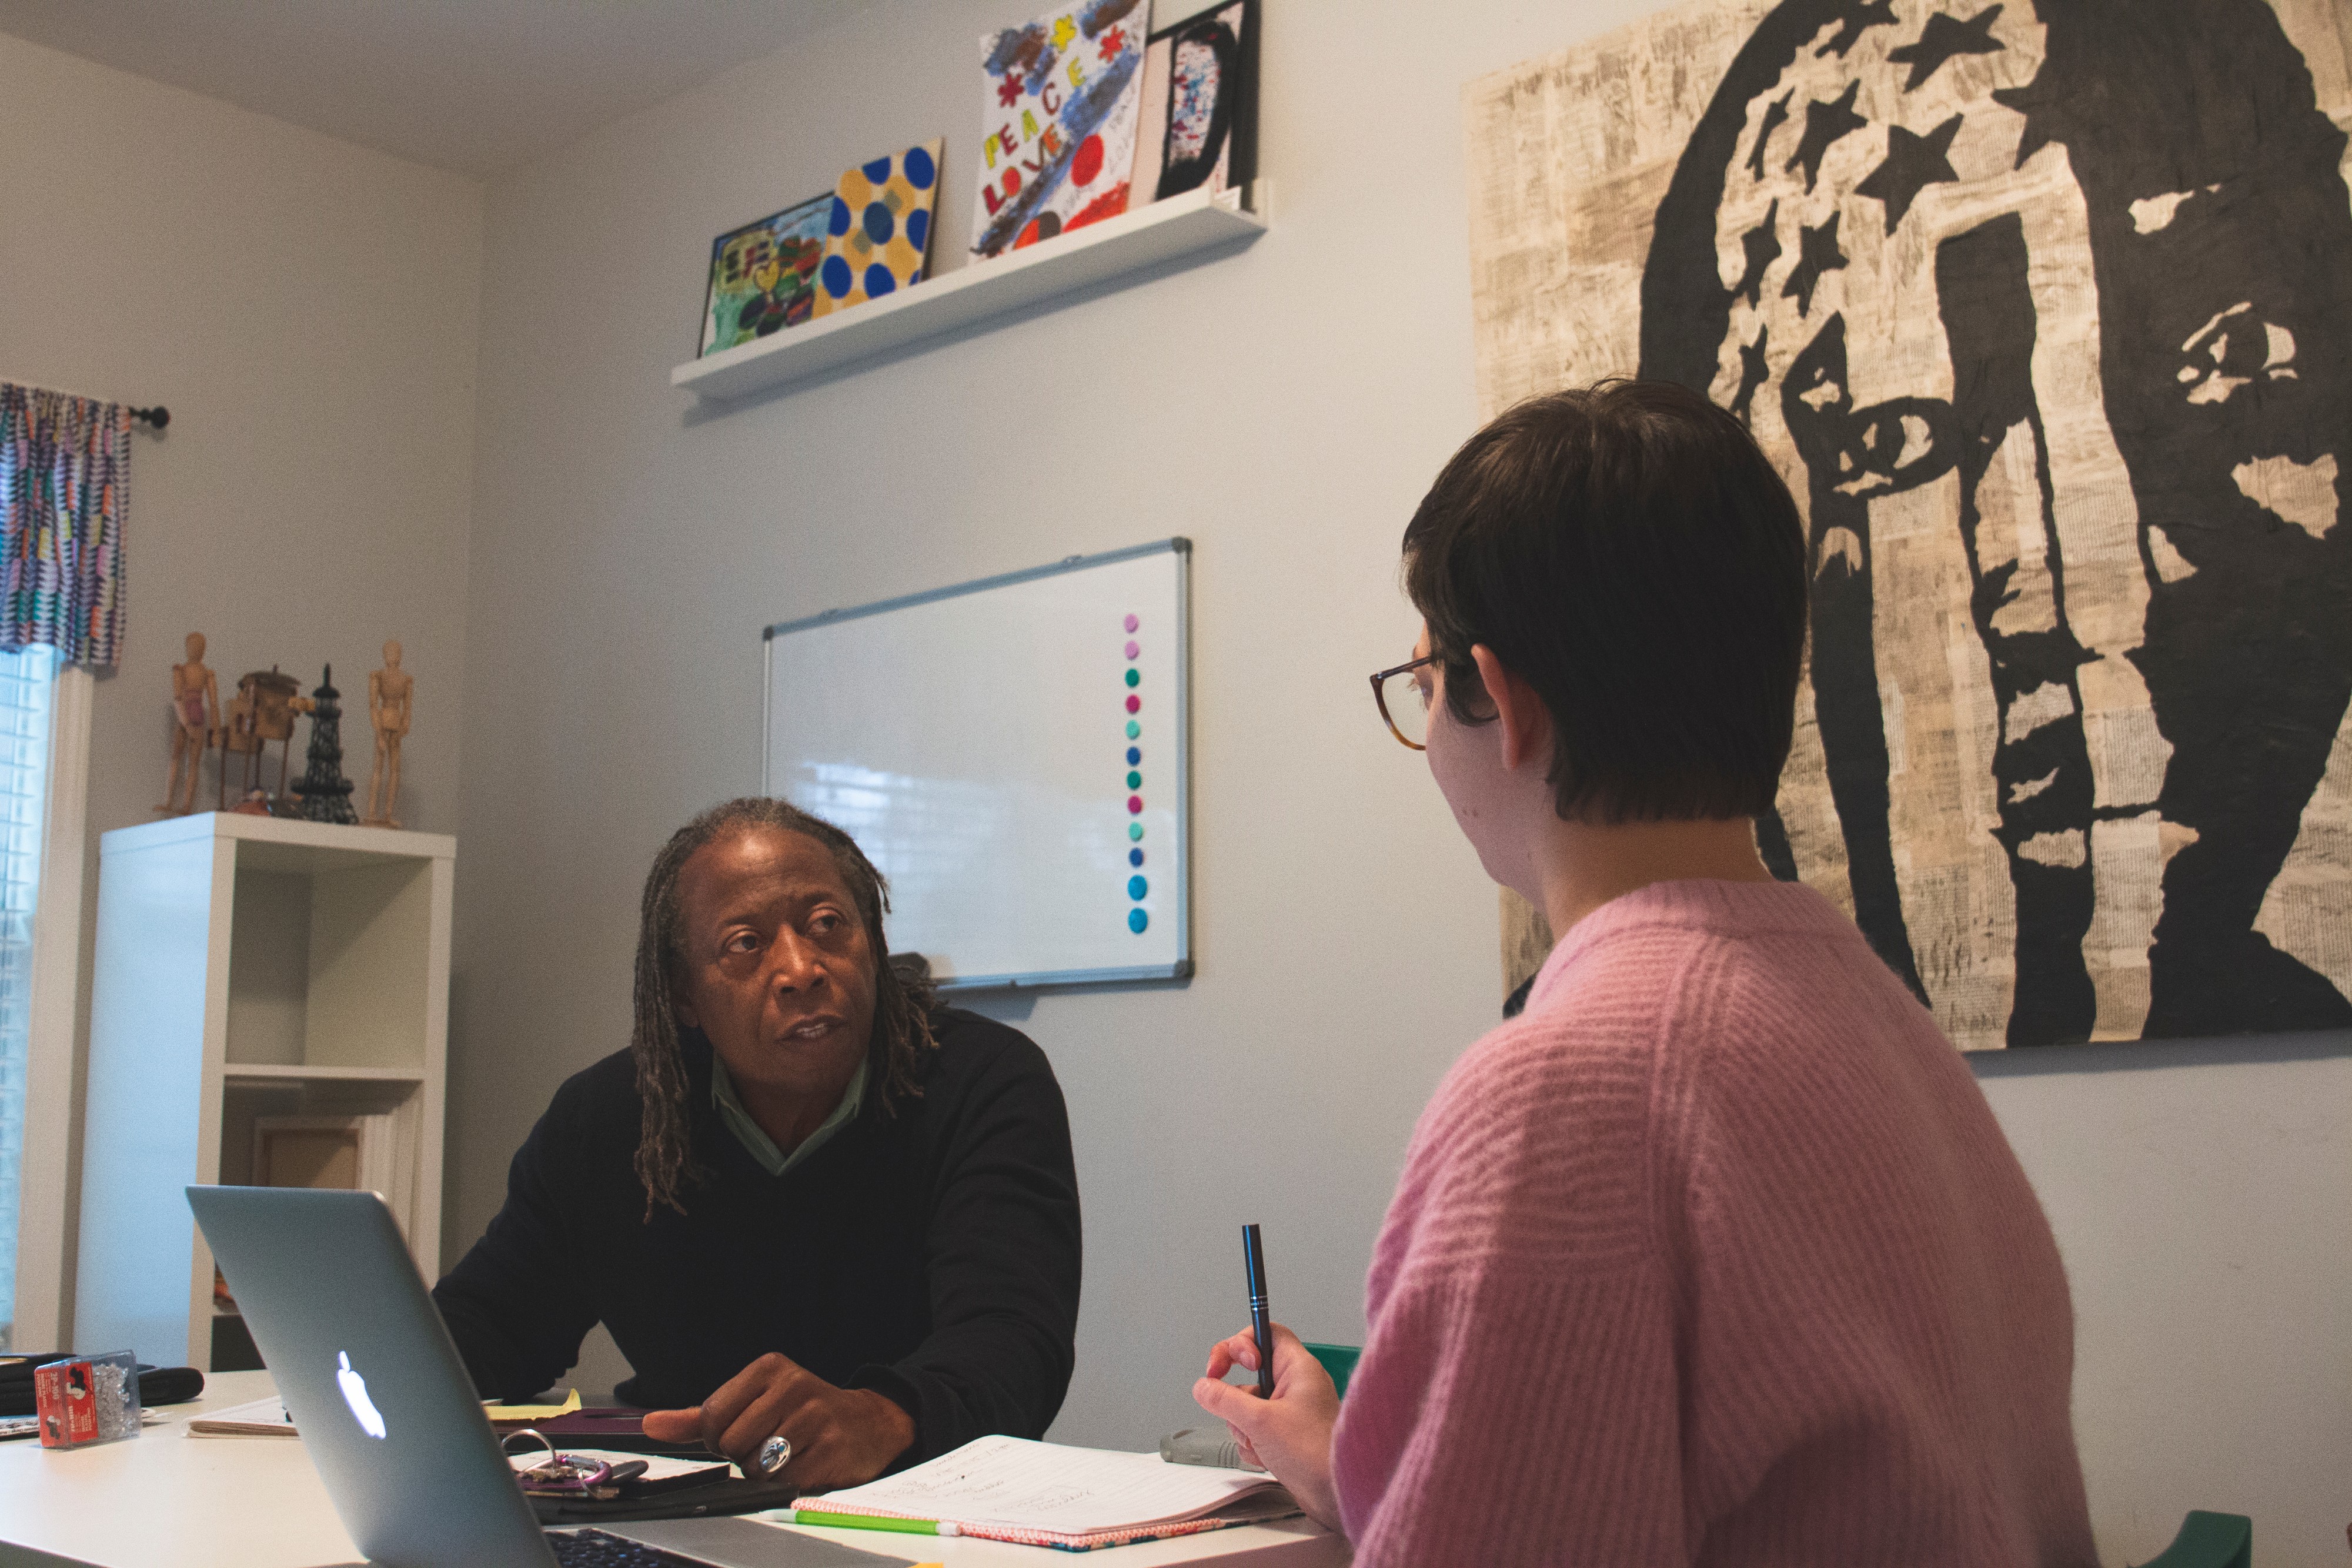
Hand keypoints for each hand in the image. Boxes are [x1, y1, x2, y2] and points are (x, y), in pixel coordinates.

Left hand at [641, 1351, 914, 1490]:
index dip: (718, 1438)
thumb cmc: (801, 1412)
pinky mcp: (830, 1450)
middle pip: (732, 1444)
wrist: (869, 1422)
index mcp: (770, 1368)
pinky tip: (806, 1463)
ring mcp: (815, 1418)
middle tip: (769, 1444)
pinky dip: (789, 1482)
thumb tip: (651, 1425)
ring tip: (788, 1453)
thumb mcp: (752, 1402)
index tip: (741, 1433)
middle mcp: (795, 1385)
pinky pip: (784, 1482)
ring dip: (765, 1472)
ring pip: (756, 1466)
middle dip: (743, 1455)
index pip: (712, 1417)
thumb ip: (698, 1417)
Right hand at [1191, 1321, 1341, 1530]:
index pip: (1265, 1333)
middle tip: (1228, 1407)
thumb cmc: (1316, 1454)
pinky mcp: (1286, 1435)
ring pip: (1248, 1407)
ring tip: (1259, 1442)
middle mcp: (1295, 1386)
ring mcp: (1290, 1412)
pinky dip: (1253, 1444)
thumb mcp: (1260, 1421)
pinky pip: (1255, 1431)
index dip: (1239, 1344)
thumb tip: (1203, 1387)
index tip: (1223, 1366)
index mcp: (1298, 1368)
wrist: (1337, 1495)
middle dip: (1235, 1398)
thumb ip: (1224, 1400)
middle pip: (1249, 1375)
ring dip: (1243, 1427)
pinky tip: (1266, 1457)